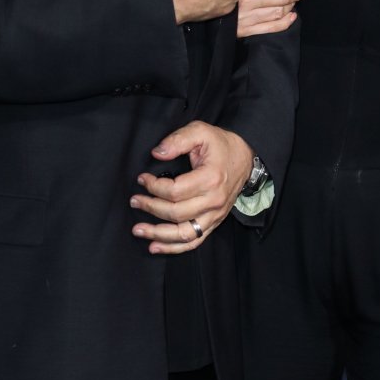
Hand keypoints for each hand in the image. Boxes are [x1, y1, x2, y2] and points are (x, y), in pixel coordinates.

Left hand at [130, 121, 253, 253]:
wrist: (245, 157)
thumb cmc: (221, 145)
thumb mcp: (200, 131)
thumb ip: (177, 140)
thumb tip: (157, 154)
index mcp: (210, 179)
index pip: (175, 191)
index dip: (154, 187)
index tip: (142, 179)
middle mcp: (214, 201)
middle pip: (176, 213)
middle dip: (150, 207)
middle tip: (134, 201)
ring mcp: (215, 215)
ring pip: (183, 234)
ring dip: (158, 234)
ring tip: (138, 230)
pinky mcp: (214, 222)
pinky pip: (193, 241)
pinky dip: (173, 248)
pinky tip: (155, 246)